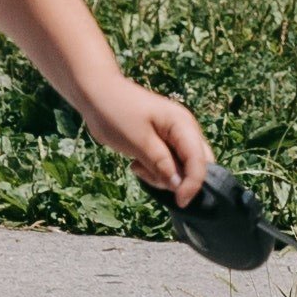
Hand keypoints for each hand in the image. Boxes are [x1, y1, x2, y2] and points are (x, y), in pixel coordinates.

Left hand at [78, 80, 211, 201]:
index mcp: (183, 125)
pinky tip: (136, 163)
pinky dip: (155, 170)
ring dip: (162, 175)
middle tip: (149, 175)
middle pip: (196, 165)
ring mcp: (174, 136)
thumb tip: (179, 184)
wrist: (96, 94)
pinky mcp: (163, 143)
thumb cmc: (116, 113)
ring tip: (138, 166)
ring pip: (181, 168)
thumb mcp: (139, 141)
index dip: (193, 184)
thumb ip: (161, 163)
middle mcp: (185, 130)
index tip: (179, 202)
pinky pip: (168, 164)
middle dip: (178, 180)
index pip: (200, 161)